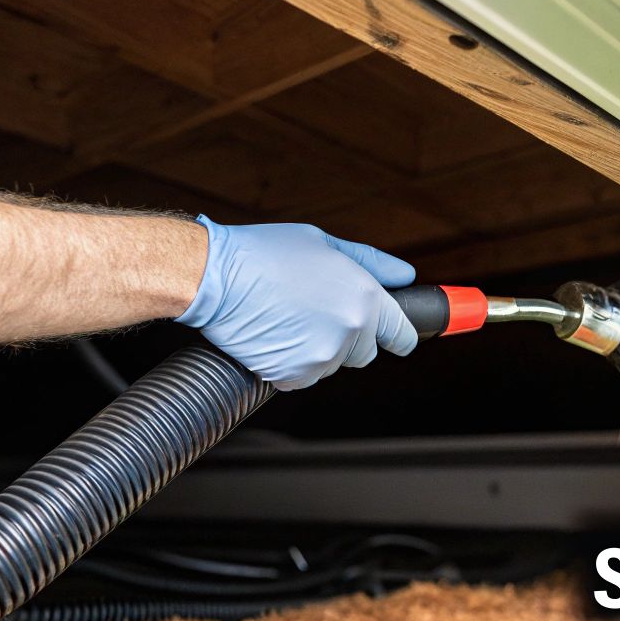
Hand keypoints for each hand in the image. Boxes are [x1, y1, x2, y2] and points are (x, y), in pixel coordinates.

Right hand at [176, 216, 418, 389]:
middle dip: (349, 338)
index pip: (402, 335)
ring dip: (317, 349)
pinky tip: (275, 334)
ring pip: (332, 364)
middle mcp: (349, 330)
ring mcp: (321, 357)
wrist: (215, 276)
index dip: (398, 335)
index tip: (395, 337)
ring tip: (288, 317)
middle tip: (316, 313)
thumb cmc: (265, 254)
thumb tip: (405, 276)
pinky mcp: (293, 376)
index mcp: (364, 298)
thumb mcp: (324, 244)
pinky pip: (302, 376)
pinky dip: (291, 363)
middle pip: (365, 353)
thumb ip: (372, 263)